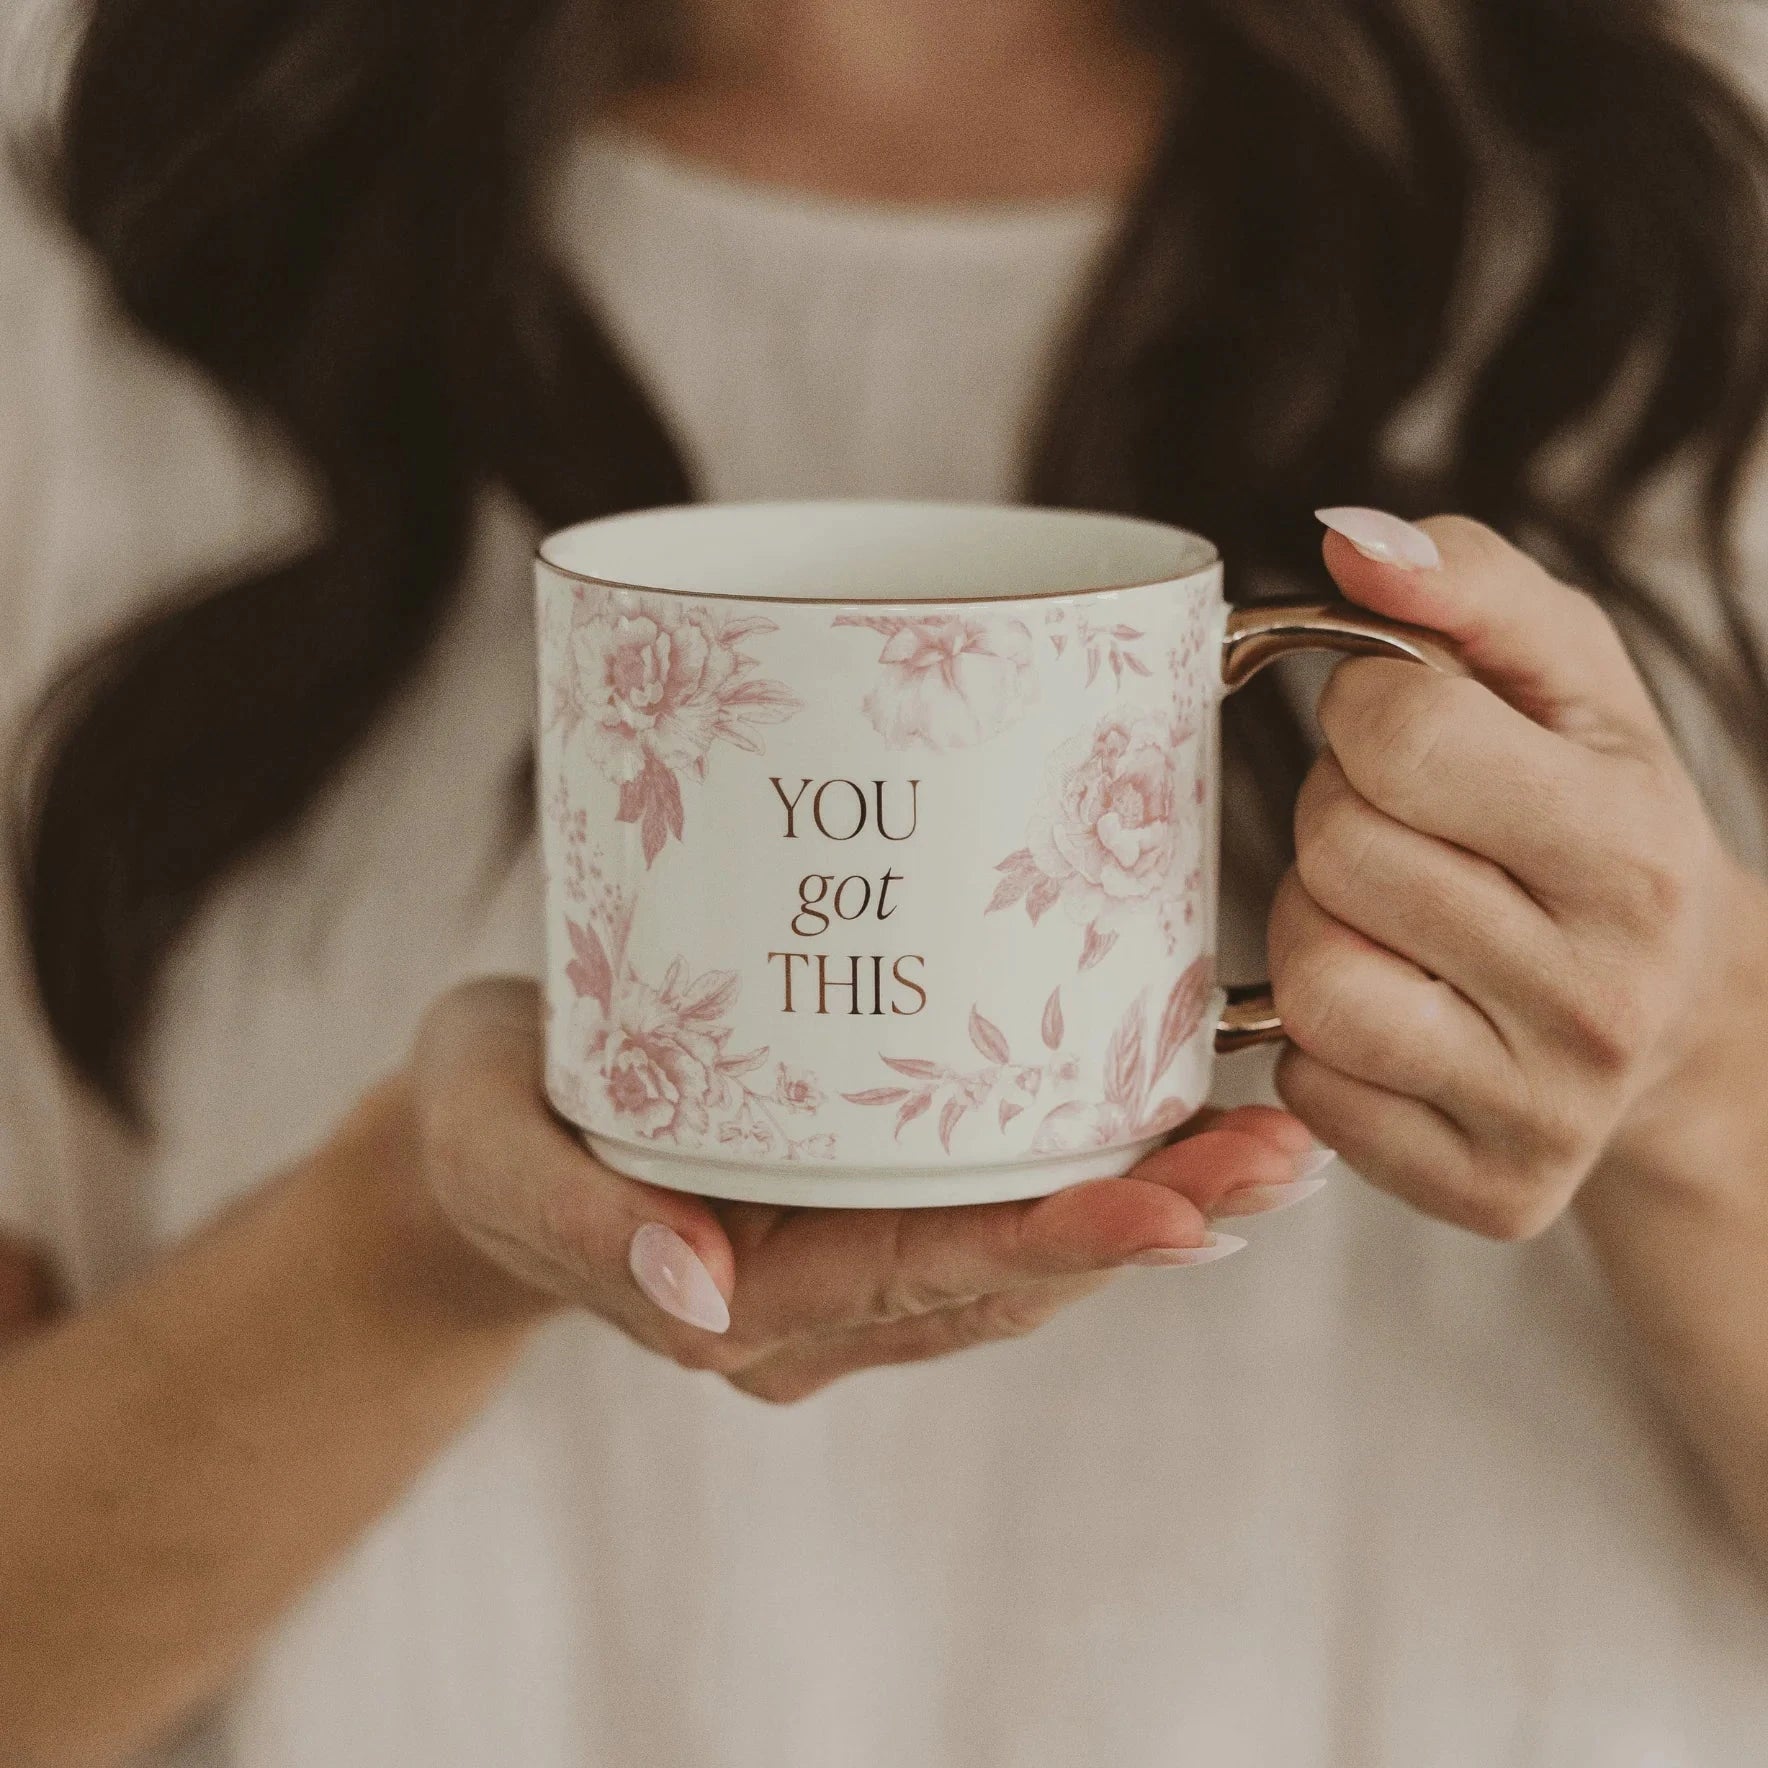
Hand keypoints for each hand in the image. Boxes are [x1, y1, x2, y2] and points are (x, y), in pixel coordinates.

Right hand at [400, 979, 1314, 1401]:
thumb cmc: (485, 1127)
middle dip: (1151, 1221)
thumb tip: (695, 1294)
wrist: (481, 1127)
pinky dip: (1092, 1174)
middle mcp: (816, 1304)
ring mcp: (845, 1266)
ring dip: (1153, 1202)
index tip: (1177, 1209)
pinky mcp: (859, 1206)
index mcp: (739, 1304)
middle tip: (1279, 1153)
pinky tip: (1175, 1121)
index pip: (920, 1280)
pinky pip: (994, 1207)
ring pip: (1023, 1252)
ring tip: (1271, 1139)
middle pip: (1006, 1274)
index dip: (1053, 1246)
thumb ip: (580, 1226)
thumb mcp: (493, 1153)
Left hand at [1271, 511, 1745, 1239]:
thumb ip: (1464, 581)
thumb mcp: (1565, 674)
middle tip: (1403, 830)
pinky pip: (1310, 1084)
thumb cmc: (1591, 813)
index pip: (1399, 730)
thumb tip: (1349, 542)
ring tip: (1388, 915)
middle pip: (1340, 849)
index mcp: (1632, 847)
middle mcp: (1603, 996)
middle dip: (1340, 815)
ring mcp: (1547, 1110)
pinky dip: (1321, 1035)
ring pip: (1313, 978)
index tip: (1406, 730)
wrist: (1671, 1009)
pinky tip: (1396, 1006)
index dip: (1367, 711)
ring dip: (1317, 924)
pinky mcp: (1488, 1191)